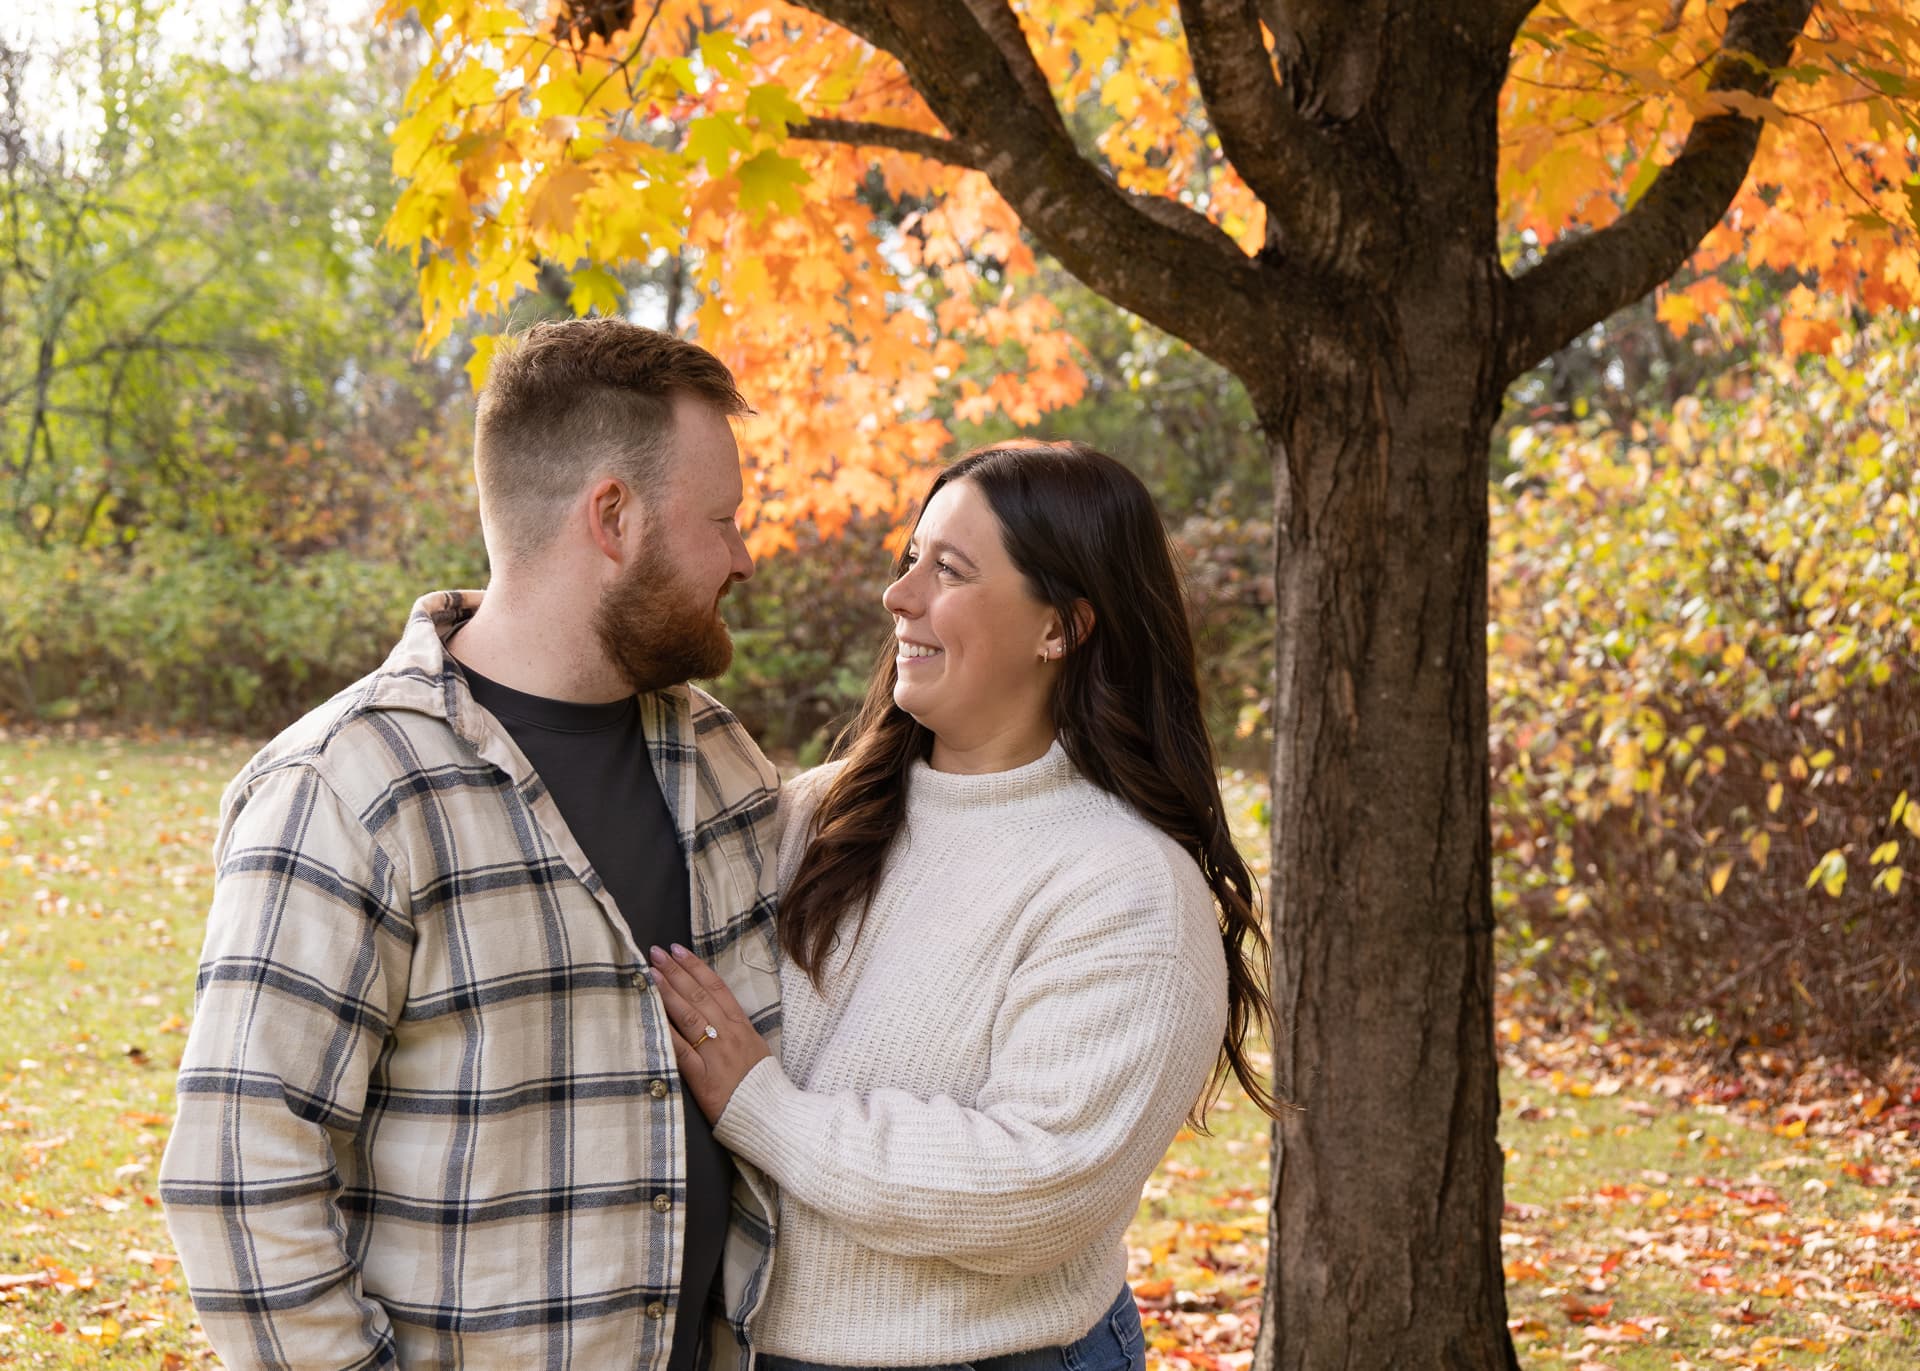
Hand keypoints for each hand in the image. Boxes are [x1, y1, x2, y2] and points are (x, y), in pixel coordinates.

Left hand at [648, 943, 772, 1123]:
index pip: (717, 988)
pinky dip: (667, 1033)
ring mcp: (716, 1054)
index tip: (679, 950)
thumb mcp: (755, 1049)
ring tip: (651, 973)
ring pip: (689, 1016)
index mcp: (742, 1026)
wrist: (773, 1116)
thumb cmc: (762, 1086)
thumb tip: (714, 1013)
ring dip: (669, 992)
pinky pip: (682, 1051)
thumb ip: (735, 1030)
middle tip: (657, 953)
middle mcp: (729, 1035)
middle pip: (699, 996)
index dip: (696, 968)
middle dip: (676, 972)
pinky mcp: (703, 1078)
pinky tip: (653, 1016)